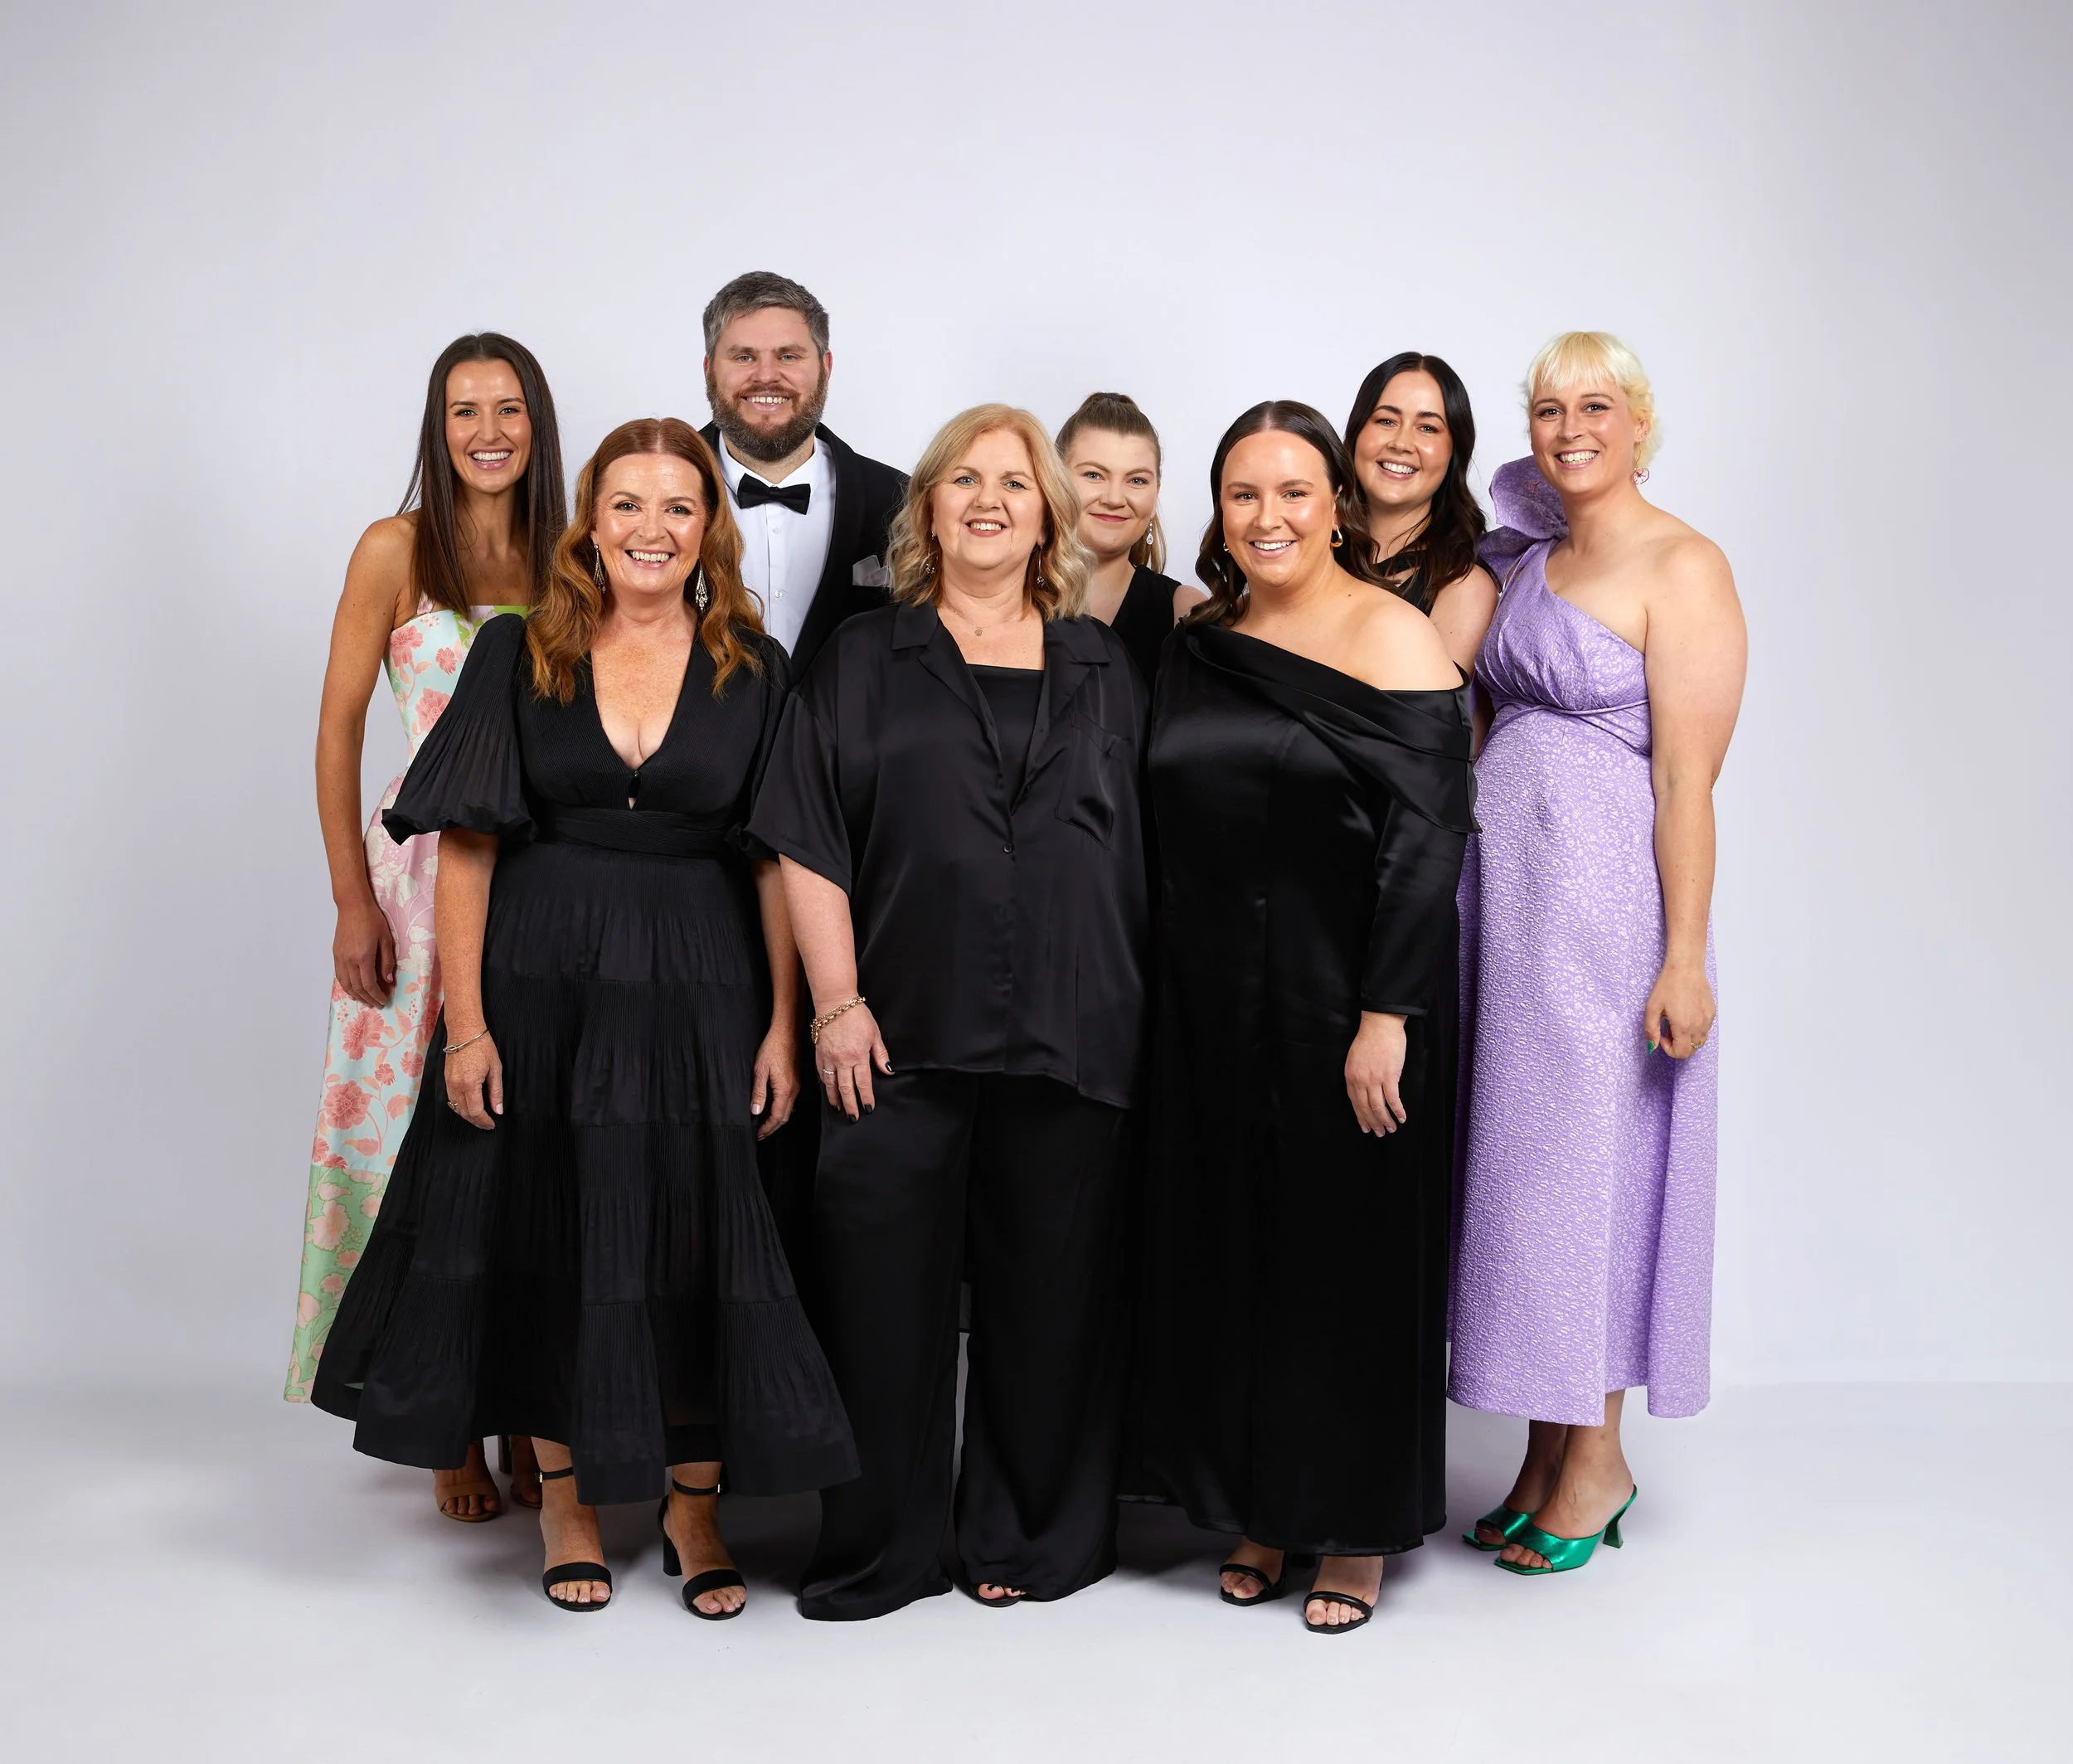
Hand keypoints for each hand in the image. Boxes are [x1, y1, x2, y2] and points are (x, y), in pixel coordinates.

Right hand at [333, 892, 396, 1006]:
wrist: (353, 906)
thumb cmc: (373, 920)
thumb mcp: (386, 940)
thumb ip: (387, 962)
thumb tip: (388, 980)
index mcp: (363, 957)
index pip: (369, 984)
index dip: (376, 995)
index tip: (383, 1001)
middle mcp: (349, 960)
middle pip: (357, 987)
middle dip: (367, 998)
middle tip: (376, 1004)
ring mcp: (340, 957)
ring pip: (346, 984)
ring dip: (355, 995)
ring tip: (365, 1001)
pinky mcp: (336, 954)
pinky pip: (339, 975)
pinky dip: (346, 986)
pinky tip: (352, 989)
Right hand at [445, 1030, 501, 1129]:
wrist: (464, 1031)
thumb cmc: (482, 1047)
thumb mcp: (495, 1069)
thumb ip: (496, 1092)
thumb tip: (498, 1110)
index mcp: (470, 1084)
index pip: (476, 1111)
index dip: (484, 1121)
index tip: (492, 1124)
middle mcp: (456, 1086)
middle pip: (464, 1113)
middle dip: (476, 1121)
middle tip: (487, 1125)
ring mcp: (449, 1082)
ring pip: (456, 1108)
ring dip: (467, 1116)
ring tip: (480, 1118)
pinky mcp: (446, 1079)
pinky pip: (451, 1099)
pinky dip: (460, 1107)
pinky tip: (469, 1107)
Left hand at [751, 1020, 801, 1139]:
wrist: (786, 1033)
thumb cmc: (772, 1048)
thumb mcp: (760, 1071)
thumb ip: (759, 1092)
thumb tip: (756, 1112)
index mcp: (785, 1090)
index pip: (777, 1117)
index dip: (767, 1128)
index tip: (758, 1135)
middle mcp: (794, 1090)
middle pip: (785, 1117)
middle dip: (772, 1128)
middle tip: (760, 1134)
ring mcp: (796, 1086)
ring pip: (789, 1110)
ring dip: (777, 1120)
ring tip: (765, 1125)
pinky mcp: (796, 1080)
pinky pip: (790, 1101)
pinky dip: (782, 1110)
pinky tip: (773, 1109)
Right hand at [814, 1002, 891, 1120]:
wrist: (835, 1002)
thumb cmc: (856, 1015)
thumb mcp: (875, 1033)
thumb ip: (880, 1054)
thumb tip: (887, 1070)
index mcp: (859, 1055)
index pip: (863, 1083)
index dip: (866, 1098)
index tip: (868, 1108)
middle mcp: (842, 1060)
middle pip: (846, 1088)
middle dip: (850, 1105)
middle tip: (853, 1117)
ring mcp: (829, 1057)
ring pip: (831, 1084)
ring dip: (835, 1098)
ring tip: (838, 1108)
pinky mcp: (819, 1052)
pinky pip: (821, 1072)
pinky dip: (824, 1083)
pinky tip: (827, 1089)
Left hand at [1345, 1011, 1408, 1134]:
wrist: (1380, 1025)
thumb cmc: (1369, 1039)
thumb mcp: (1355, 1058)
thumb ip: (1358, 1075)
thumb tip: (1364, 1090)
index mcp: (1351, 1076)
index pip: (1355, 1102)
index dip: (1361, 1117)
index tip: (1366, 1127)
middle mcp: (1360, 1080)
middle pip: (1366, 1108)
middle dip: (1373, 1123)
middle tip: (1380, 1133)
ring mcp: (1374, 1079)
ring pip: (1378, 1107)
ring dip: (1385, 1120)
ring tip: (1391, 1129)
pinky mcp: (1389, 1076)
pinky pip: (1393, 1099)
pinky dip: (1398, 1111)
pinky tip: (1402, 1118)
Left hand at [1642, 960, 1714, 1058]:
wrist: (1686, 968)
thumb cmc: (1667, 986)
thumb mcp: (1652, 1007)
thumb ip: (1651, 1030)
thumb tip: (1652, 1046)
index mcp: (1684, 1027)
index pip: (1681, 1053)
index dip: (1669, 1050)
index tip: (1662, 1035)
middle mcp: (1699, 1026)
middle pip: (1691, 1050)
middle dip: (1678, 1045)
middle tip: (1668, 1029)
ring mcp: (1708, 1020)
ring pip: (1699, 1041)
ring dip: (1687, 1038)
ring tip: (1676, 1022)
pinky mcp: (1712, 1012)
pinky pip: (1705, 1030)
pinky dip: (1695, 1030)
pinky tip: (1686, 1015)